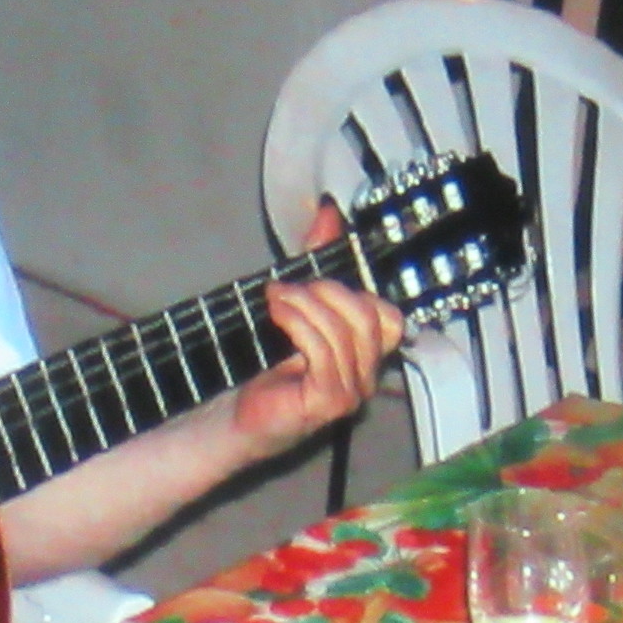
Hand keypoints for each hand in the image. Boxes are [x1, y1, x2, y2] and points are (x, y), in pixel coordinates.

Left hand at [230, 200, 406, 454]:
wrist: (234, 411)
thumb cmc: (264, 362)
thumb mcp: (294, 303)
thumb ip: (315, 260)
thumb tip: (327, 211)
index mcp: (363, 354)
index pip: (388, 318)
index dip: (357, 290)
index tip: (315, 277)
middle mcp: (365, 375)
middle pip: (368, 318)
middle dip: (327, 293)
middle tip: (289, 289)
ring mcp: (351, 392)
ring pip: (344, 332)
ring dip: (304, 306)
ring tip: (275, 299)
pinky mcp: (328, 401)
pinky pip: (324, 352)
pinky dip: (298, 326)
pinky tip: (277, 316)